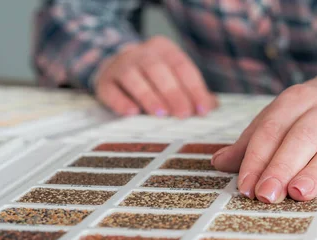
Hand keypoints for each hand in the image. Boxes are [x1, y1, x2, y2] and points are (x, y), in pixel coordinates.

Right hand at [94, 36, 216, 117]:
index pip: (182, 66)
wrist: (115, 68)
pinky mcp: (104, 81)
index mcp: (163, 49)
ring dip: (148, 96)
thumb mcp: (173, 76)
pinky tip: (131, 112)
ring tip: (160, 114)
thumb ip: (191, 91)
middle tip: (183, 114)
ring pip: (134, 78)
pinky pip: (111, 90)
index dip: (194, 88)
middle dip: (173, 93)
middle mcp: (141, 53)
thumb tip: (212, 107)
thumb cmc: (152, 77)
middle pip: (158, 70)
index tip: (203, 109)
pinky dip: (121, 101)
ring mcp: (120, 66)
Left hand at [212, 73, 316, 202]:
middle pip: (301, 138)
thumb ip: (252, 141)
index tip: (245, 187)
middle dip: (281, 168)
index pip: (271, 130)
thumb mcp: (281, 117)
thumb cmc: (313, 113)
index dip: (256, 159)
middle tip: (267, 195)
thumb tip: (217, 162)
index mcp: (295, 101)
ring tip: (299, 193)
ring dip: (316, 171)